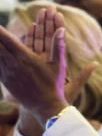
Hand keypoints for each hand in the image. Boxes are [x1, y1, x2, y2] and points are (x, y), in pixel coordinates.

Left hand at [0, 6, 71, 127]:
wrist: (44, 106)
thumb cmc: (54, 85)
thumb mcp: (58, 65)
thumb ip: (58, 45)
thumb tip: (61, 29)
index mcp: (26, 58)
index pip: (8, 39)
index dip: (0, 30)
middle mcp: (13, 64)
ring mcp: (7, 73)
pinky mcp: (5, 80)